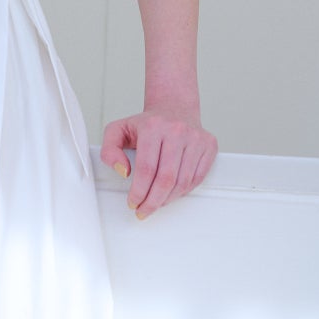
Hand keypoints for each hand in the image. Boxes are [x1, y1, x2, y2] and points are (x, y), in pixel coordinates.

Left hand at [100, 109, 217, 218]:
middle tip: (143, 211)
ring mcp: (196, 138)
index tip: (133, 202)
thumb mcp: (117, 130)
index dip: (139, 191)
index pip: (146, 168)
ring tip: (156, 203)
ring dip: (167, 199)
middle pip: (166, 178)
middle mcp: (177, 130)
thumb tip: (123, 171)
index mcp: (153, 126)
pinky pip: (197, 178)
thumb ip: (110, 150)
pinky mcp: (209, 145)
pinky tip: (171, 193)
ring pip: (183, 182)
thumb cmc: (146, 123)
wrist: (174, 107)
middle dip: (153, 201)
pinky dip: (183, 191)